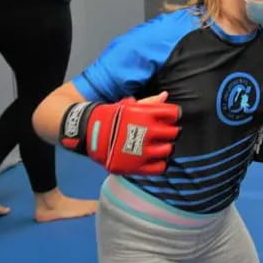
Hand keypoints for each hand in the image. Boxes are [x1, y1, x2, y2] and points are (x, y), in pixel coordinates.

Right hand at [58, 91, 180, 173]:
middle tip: (165, 132)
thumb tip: (165, 95)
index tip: (170, 117)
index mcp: (146, 115)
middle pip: (174, 133)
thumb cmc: (110, 117)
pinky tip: (155, 158)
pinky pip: (159, 167)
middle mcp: (146, 132)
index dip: (174, 115)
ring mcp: (142, 151)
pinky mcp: (136, 166)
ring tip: (159, 145)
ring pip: (168, 150)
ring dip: (166, 147)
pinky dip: (161, 163)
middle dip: (171, 131)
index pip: (173, 114)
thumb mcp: (128, 105)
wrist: (88, 133)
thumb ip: (149, 102)